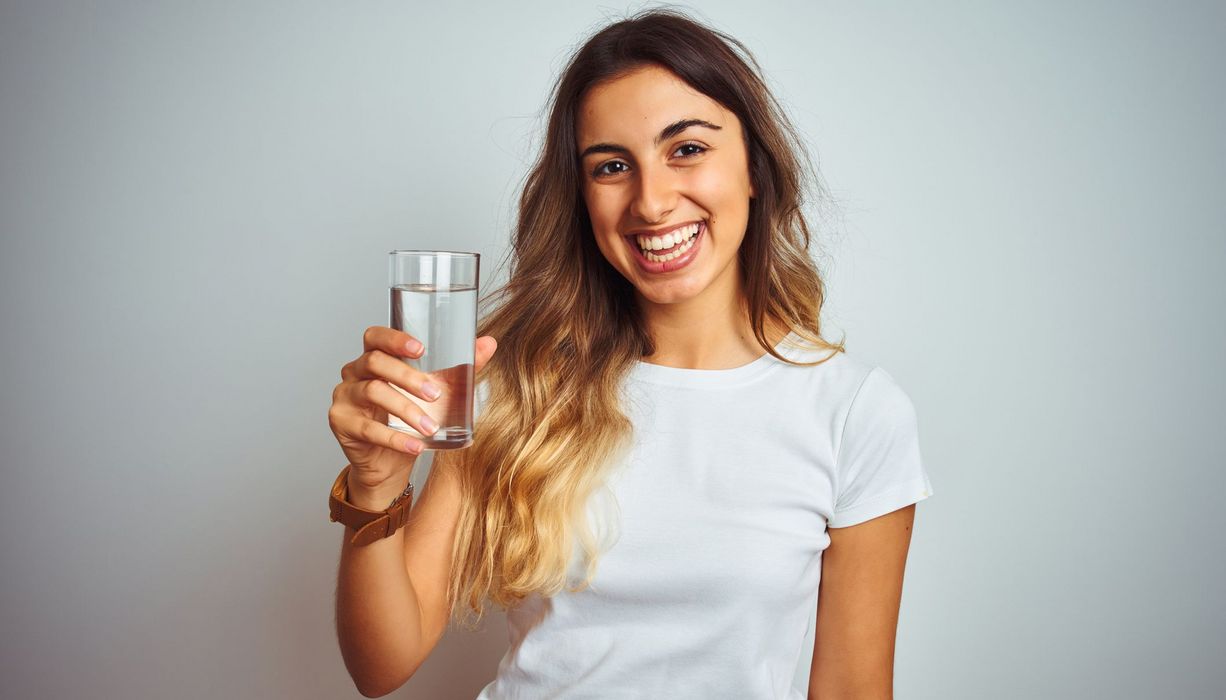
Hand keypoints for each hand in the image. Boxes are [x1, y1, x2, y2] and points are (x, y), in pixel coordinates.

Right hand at [328, 326, 497, 498]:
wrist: (388, 462)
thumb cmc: (410, 419)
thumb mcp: (435, 392)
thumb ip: (459, 368)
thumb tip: (489, 343)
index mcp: (374, 358)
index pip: (375, 336)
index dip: (395, 338)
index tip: (421, 349)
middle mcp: (354, 372)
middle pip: (375, 362)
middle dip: (408, 377)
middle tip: (436, 396)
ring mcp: (344, 397)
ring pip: (372, 392)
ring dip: (406, 410)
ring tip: (431, 428)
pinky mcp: (341, 423)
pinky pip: (368, 429)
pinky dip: (395, 438)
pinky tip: (416, 446)